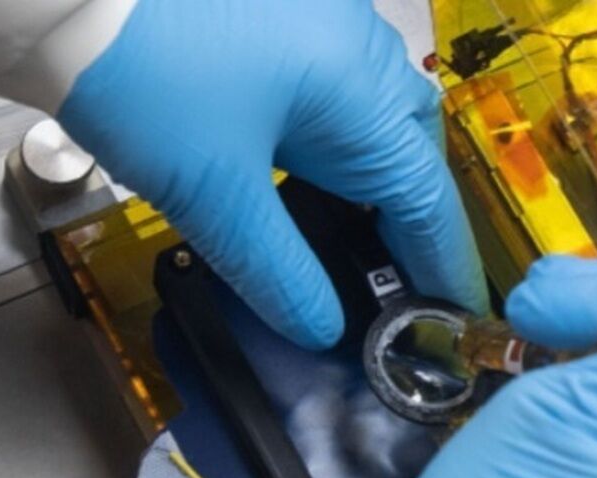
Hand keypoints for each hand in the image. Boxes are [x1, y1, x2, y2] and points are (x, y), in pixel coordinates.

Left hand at [57, 0, 487, 348]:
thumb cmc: (145, 78)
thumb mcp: (214, 195)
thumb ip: (279, 271)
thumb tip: (321, 327)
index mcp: (361, 88)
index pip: (425, 195)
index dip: (442, 263)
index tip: (452, 316)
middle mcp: (358, 47)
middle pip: (409, 149)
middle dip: (408, 219)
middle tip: (394, 281)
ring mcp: (321, 22)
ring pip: (371, 117)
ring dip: (367, 181)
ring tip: (346, 240)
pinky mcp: (280, 17)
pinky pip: (332, 91)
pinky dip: (330, 146)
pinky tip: (299, 177)